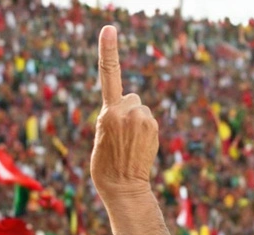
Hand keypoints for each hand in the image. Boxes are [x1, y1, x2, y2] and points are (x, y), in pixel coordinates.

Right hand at [90, 26, 158, 201]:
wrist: (122, 186)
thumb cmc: (106, 164)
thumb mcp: (100, 135)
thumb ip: (111, 116)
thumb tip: (127, 110)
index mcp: (106, 112)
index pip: (108, 75)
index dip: (108, 51)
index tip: (109, 29)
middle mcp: (125, 111)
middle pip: (131, 98)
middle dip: (128, 111)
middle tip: (122, 135)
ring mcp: (141, 119)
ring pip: (141, 109)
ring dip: (137, 121)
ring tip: (130, 143)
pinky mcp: (152, 126)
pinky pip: (148, 120)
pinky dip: (145, 129)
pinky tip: (140, 146)